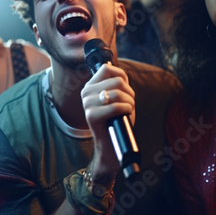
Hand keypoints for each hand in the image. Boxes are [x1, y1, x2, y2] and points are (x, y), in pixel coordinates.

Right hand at [80, 63, 134, 181]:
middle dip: (129, 93)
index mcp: (90, 86)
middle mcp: (86, 93)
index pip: (107, 68)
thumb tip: (116, 71)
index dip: (122, 76)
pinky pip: (116, 106)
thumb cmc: (118, 120)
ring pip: (118, 92)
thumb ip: (115, 83)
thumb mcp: (117, 97)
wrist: (112, 145)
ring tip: (127, 111)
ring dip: (129, 102)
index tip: (125, 90)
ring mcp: (87, 104)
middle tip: (128, 105)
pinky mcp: (91, 116)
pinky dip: (126, 110)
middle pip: (117, 81)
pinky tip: (125, 115)